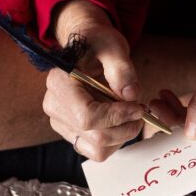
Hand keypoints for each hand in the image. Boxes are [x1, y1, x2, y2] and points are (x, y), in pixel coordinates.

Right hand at [43, 0, 143, 160]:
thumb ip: (122, 69)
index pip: (87, 115)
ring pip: (98, 148)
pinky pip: (96, 151)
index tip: (138, 107)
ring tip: (131, 114)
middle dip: (125, 128)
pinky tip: (120, 122)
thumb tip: (131, 95)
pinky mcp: (72, 133)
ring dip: (121, 136)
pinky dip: (114, 141)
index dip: (117, 116)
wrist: (87, 48)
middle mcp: (54, 106)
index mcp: (59, 82)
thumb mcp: (113, 46)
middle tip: (141, 111)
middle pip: (95, 135)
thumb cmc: (98, 44)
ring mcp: (60, 122)